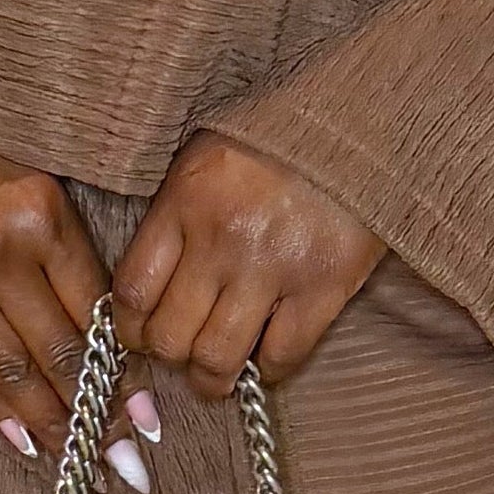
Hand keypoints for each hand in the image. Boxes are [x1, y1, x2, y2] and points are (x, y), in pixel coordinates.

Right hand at [0, 121, 106, 442]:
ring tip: (81, 465)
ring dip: (50, 425)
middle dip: (95, 414)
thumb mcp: (39, 174)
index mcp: (41, 218)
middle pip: (57, 353)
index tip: (149, 416)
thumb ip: (69, 245)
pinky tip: (24, 442)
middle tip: (126, 461)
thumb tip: (110, 328)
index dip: (123, 373)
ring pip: (10, 372)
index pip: (93, 313)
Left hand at [113, 135, 385, 399]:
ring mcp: (274, 268)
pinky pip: (284, 354)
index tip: (140, 334)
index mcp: (185, 202)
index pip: (133, 290)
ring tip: (216, 378)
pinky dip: (270, 370)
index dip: (130, 328)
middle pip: (170, 335)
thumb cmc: (280, 134)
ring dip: (211, 379)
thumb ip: (177, 213)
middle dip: (169, 358)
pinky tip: (266, 362)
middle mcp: (222, 240)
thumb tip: (154, 283)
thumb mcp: (207, 155)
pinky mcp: (325, 286)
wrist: (364, 115)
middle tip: (180, 357)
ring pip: (218, 356)